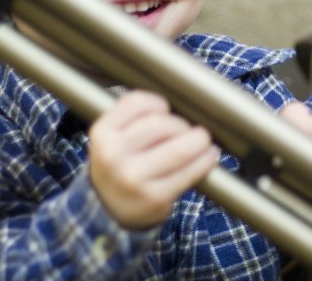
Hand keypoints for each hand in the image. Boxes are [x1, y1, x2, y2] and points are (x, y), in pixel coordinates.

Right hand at [88, 90, 218, 229]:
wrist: (108, 210)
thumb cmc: (120, 165)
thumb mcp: (114, 139)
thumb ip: (136, 119)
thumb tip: (184, 101)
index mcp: (103, 133)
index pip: (138, 102)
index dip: (159, 103)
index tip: (167, 110)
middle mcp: (113, 155)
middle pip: (161, 123)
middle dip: (182, 124)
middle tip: (189, 130)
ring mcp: (133, 178)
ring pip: (179, 148)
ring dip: (199, 141)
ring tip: (204, 140)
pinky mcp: (154, 197)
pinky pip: (189, 172)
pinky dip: (205, 160)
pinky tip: (208, 155)